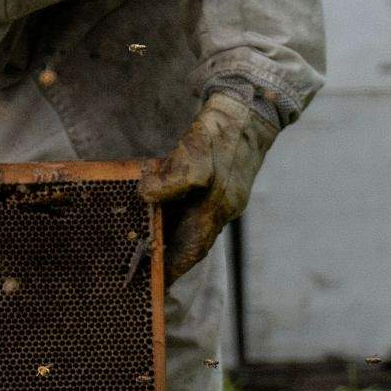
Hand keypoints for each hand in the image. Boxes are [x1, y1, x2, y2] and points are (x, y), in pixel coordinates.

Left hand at [142, 92, 275, 281]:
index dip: (173, 269)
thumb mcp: (195, 149)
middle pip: (192, 242)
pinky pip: (195, 208)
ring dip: (171, 236)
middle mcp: (223, 208)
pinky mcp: (221, 185)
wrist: (249, 107)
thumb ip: (173, 177)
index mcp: (218, 206)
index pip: (193, 249)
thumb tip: (147, 196)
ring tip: (144, 243)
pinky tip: (160, 210)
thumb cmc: (223, 128)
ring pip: (193, 225)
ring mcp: (224, 197)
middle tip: (141, 267)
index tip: (154, 284)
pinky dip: (177, 214)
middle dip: (169, 256)